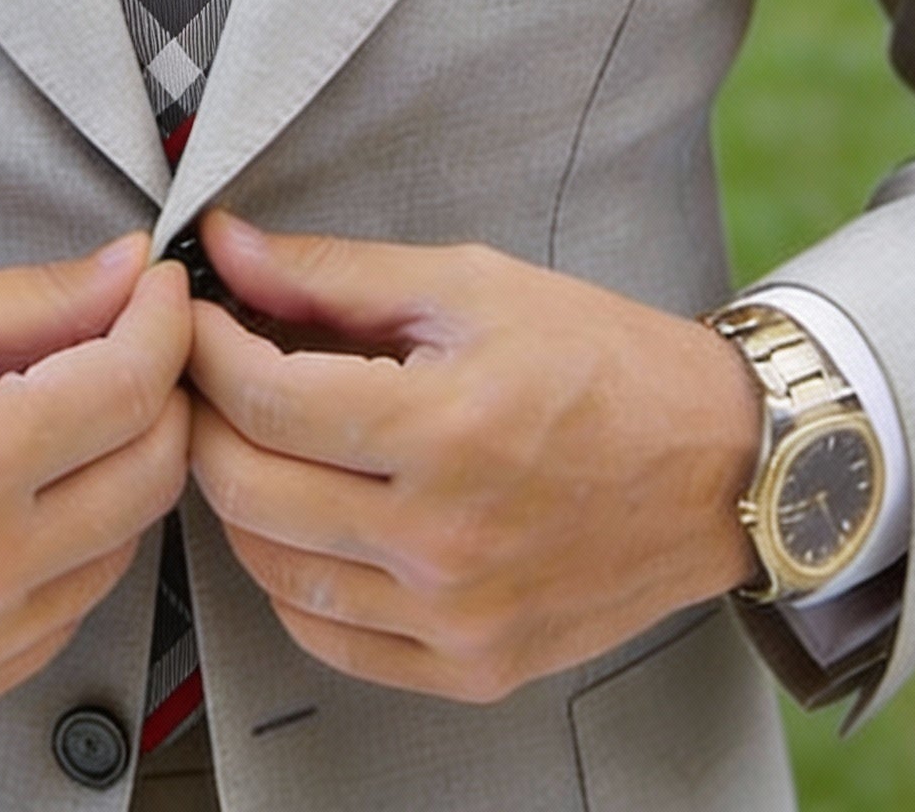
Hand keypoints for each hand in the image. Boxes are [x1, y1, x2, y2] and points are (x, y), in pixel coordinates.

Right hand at [0, 237, 191, 724]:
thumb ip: (38, 298)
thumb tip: (129, 274)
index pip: (133, 387)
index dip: (165, 323)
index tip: (160, 292)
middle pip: (152, 474)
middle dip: (161, 394)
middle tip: (129, 346)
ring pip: (122, 546)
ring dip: (117, 472)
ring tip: (62, 419)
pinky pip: (66, 610)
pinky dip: (71, 546)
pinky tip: (22, 497)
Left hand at [186, 213, 759, 704]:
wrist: (720, 464)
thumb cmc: (602, 361)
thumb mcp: (469, 285)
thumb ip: (334, 273)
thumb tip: (227, 247)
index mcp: (446, 430)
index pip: (264, 399)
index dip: (206, 348)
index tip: (194, 316)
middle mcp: (446, 539)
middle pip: (249, 489)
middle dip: (204, 418)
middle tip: (206, 372)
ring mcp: (458, 616)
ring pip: (273, 571)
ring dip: (237, 498)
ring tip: (252, 438)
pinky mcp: (473, 666)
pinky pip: (330, 640)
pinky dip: (291, 580)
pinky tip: (302, 521)